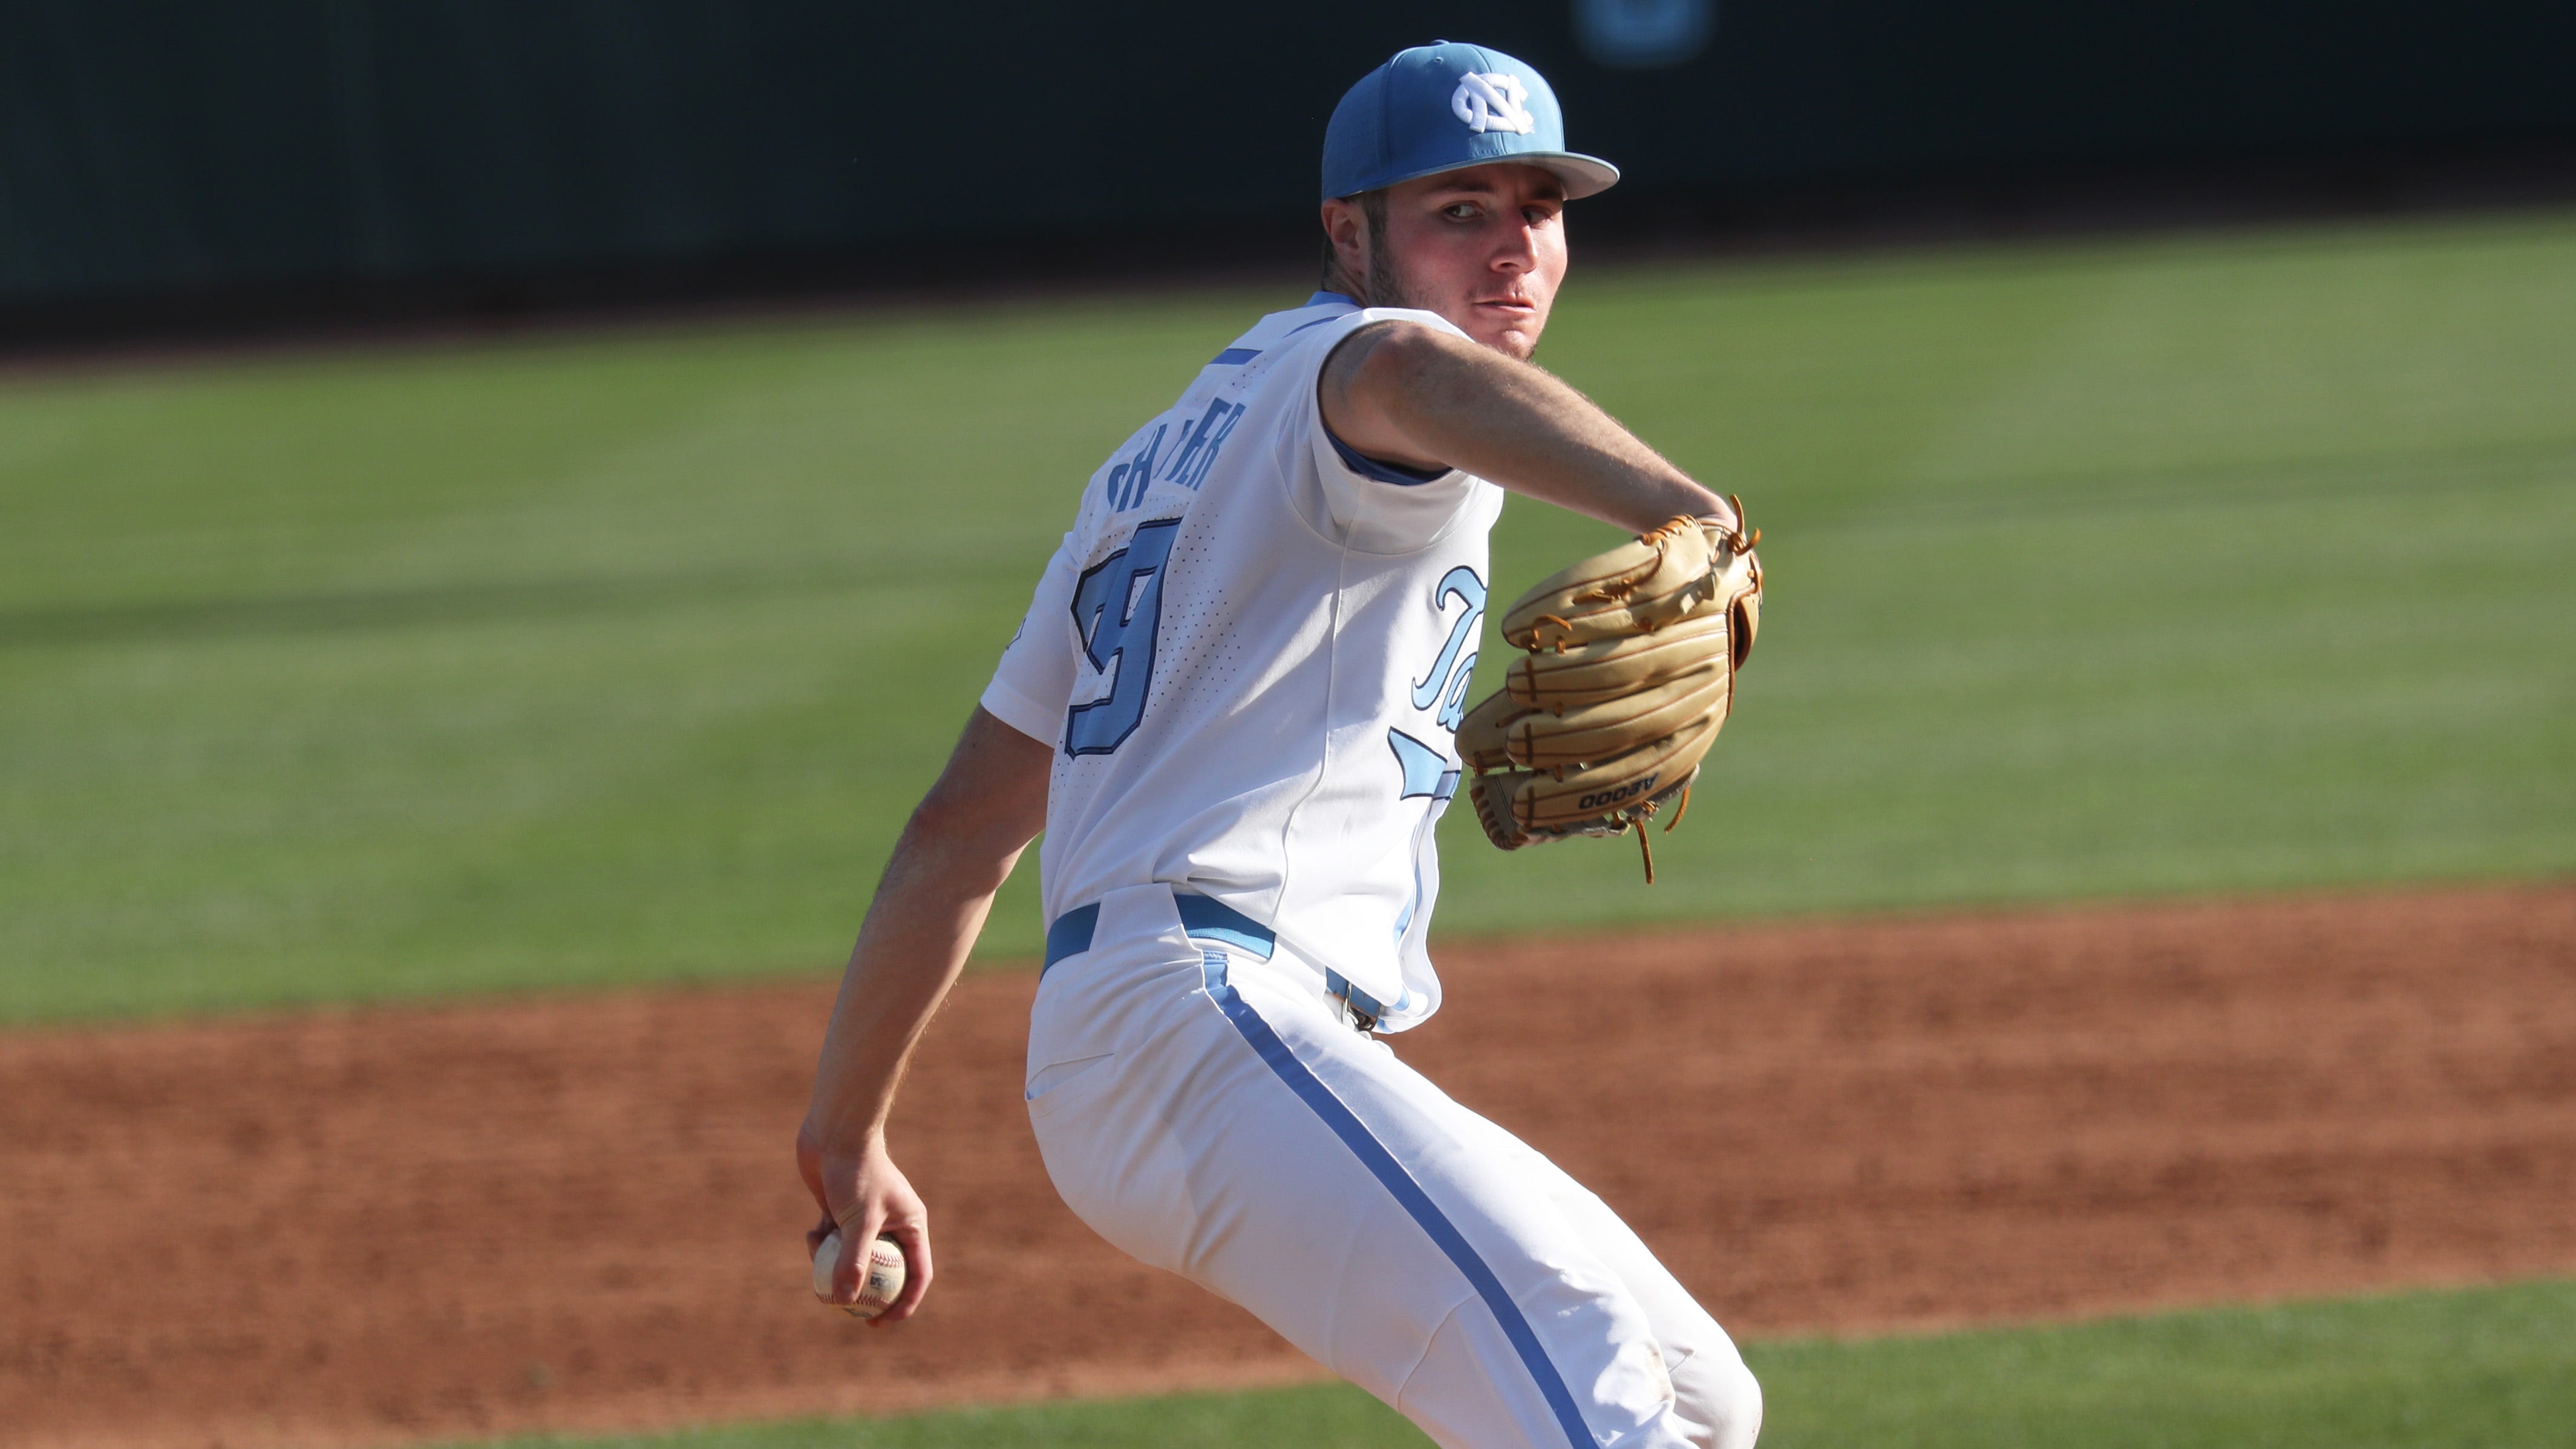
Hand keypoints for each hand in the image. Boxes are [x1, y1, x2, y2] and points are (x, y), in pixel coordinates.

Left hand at [797, 1121, 931, 1324]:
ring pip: (852, 1258)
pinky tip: (811, 1234)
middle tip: (846, 1313)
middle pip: (883, 1271)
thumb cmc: (856, 1172)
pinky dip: (820, 1245)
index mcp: (910, 1225)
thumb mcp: (859, 1221)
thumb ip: (853, 1261)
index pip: (916, 1275)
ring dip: (833, 1264)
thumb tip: (843, 1301)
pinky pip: (832, 1243)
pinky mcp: (839, 1213)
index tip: (880, 1323)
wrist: (835, 1132)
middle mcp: (891, 1225)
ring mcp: (864, 1220)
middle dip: (863, 1293)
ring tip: (819, 1258)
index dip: (903, 1304)